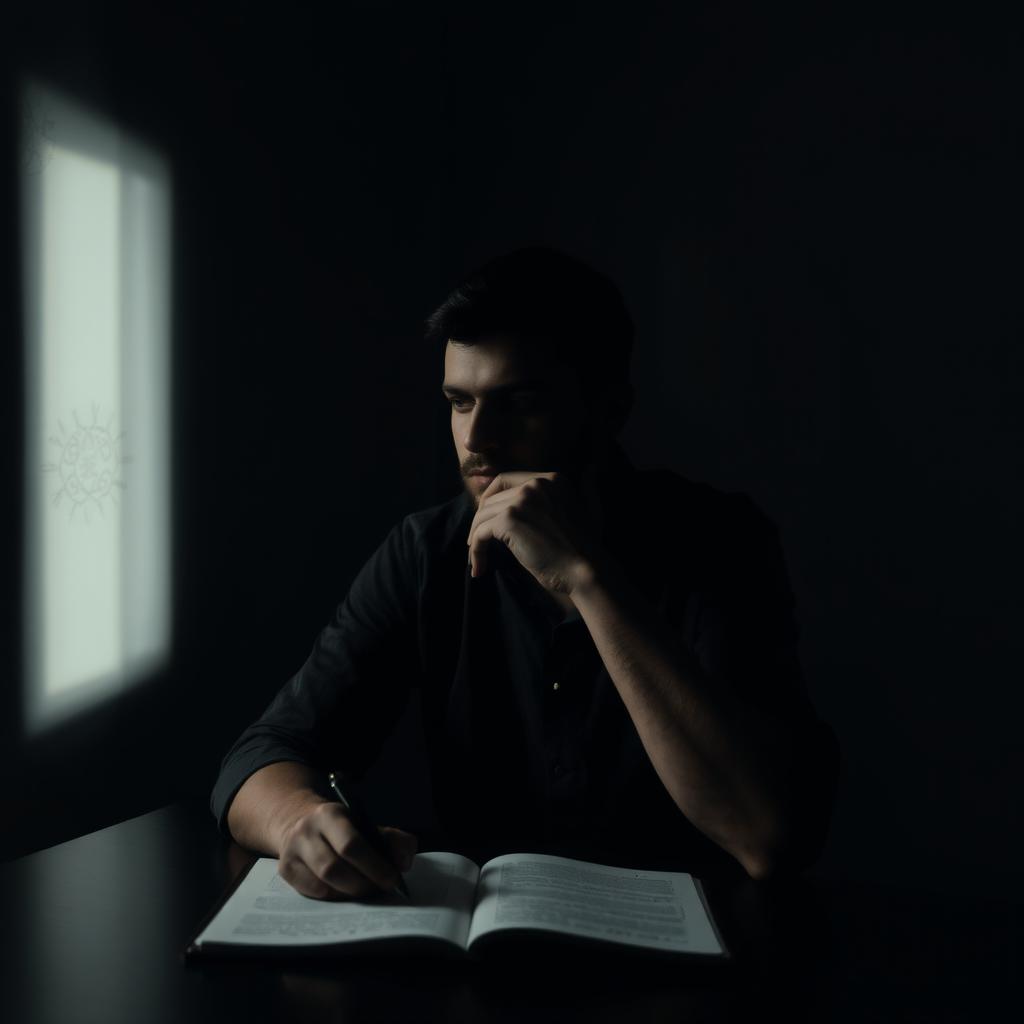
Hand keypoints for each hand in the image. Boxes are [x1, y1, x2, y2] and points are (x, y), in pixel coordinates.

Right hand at [276, 801, 417, 900]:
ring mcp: (291, 852)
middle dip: (362, 884)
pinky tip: (345, 893)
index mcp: (330, 814)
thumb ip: (393, 840)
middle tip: (380, 890)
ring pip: (322, 885)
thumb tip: (404, 863)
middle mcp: (306, 831)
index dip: (374, 866)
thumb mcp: (367, 824)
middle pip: (333, 868)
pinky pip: (312, 893)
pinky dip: (334, 897)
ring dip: (349, 894)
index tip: (393, 881)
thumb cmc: (343, 828)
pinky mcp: (285, 870)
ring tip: (365, 892)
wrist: (301, 821)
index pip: (352, 844)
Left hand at [467, 470, 606, 595]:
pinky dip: (476, 551)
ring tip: (478, 559)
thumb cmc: (587, 548)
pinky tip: (479, 568)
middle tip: (479, 543)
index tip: (488, 520)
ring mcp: (521, 500)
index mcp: (552, 479)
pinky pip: (480, 532)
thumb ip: (588, 487)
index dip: (491, 499)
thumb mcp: (592, 509)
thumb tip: (592, 467)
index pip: (506, 480)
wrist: (586, 570)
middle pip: (491, 499)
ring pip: (482, 516)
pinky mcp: (509, 520)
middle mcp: (535, 484)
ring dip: (476, 539)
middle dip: (482, 522)